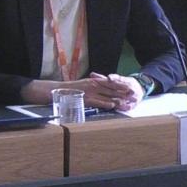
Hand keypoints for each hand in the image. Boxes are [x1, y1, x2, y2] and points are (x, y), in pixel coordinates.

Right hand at [21, 74, 141, 110]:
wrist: (52, 90)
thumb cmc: (65, 90)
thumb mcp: (79, 87)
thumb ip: (89, 88)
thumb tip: (96, 90)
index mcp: (91, 81)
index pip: (108, 82)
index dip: (119, 85)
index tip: (129, 86)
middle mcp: (91, 84)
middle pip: (111, 87)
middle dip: (123, 91)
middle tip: (134, 93)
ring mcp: (88, 91)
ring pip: (107, 94)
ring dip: (118, 97)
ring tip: (128, 100)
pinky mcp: (84, 98)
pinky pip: (98, 101)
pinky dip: (106, 103)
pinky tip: (114, 105)